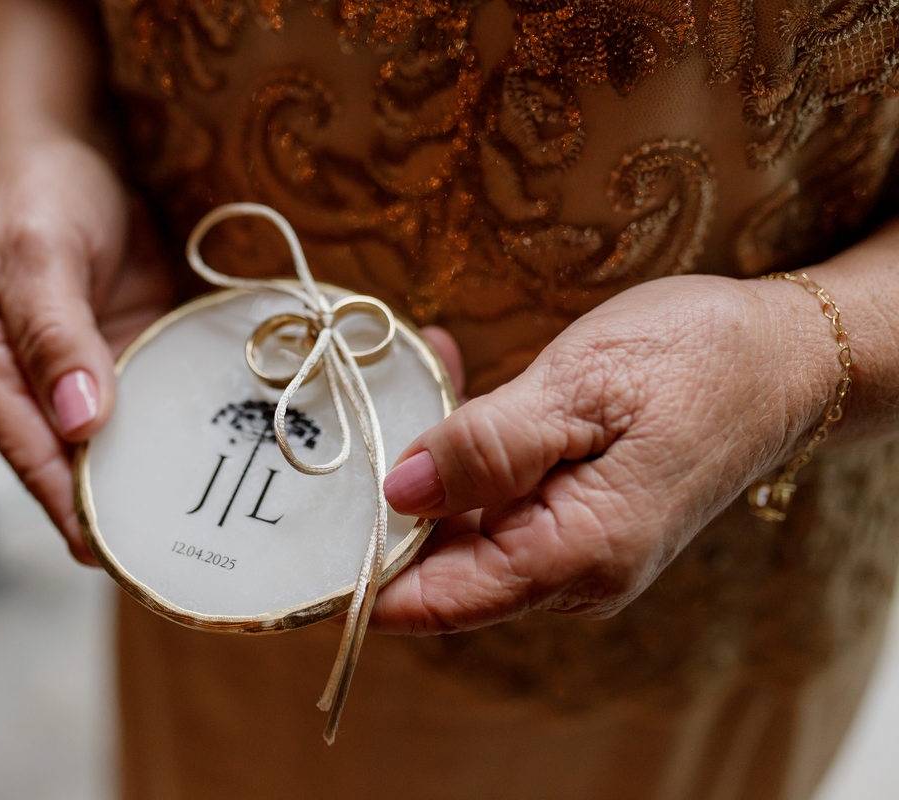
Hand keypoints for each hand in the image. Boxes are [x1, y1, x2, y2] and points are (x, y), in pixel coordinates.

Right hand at [0, 132, 173, 563]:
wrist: (78, 149)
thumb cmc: (38, 195)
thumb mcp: (38, 257)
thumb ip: (55, 338)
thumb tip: (80, 423)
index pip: (29, 452)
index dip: (66, 505)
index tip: (108, 551)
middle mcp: (34, 387)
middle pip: (73, 465)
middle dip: (115, 510)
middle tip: (169, 557)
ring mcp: (86, 377)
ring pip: (119, 447)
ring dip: (156, 481)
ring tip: (205, 530)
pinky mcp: (131, 359)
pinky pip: (157, 407)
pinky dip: (184, 434)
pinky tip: (223, 462)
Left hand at [373, 274, 840, 633]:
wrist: (783, 357)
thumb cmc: (695, 364)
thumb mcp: (580, 390)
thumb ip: (486, 447)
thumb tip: (399, 492)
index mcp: (573, 555)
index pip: (436, 602)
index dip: (361, 579)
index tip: (301, 540)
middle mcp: (570, 570)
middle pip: (439, 564)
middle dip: (386, 497)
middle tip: (352, 415)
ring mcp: (573, 544)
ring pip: (462, 523)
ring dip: (425, 457)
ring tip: (413, 372)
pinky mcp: (576, 513)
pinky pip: (497, 495)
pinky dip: (464, 448)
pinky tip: (448, 381)